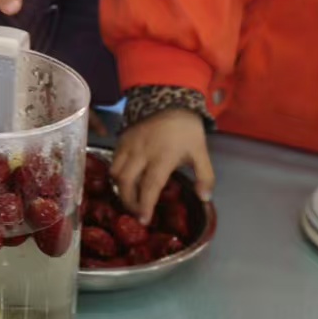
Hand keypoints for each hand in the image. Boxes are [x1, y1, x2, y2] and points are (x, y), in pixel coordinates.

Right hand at [112, 108, 215, 223]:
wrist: (169, 99)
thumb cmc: (186, 129)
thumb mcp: (200, 152)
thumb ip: (205, 176)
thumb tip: (204, 199)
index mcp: (162, 157)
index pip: (150, 186)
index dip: (145, 205)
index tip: (144, 219)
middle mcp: (141, 153)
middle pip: (126, 183)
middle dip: (129, 202)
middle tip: (136, 212)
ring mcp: (129, 145)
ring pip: (116, 173)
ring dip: (121, 188)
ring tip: (130, 197)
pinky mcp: (121, 139)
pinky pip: (113, 161)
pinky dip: (116, 174)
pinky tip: (125, 179)